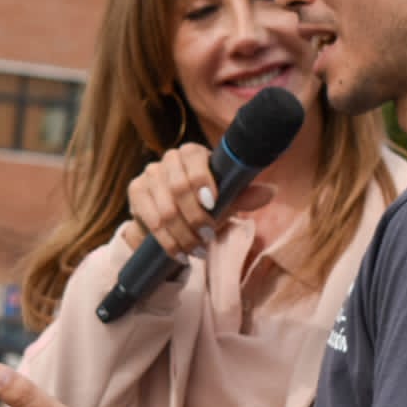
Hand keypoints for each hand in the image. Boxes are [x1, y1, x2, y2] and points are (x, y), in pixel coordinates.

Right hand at [122, 144, 273, 256]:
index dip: (202, 182)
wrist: (172, 221)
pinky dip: (167, 241)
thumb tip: (270, 192)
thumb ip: (243, 196)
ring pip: (164, 209)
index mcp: (192, 153)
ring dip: (183, 235)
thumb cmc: (204, 205)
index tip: (213, 205)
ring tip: (198, 250)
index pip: (194, 160)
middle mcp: (167, 160)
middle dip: (195, 217)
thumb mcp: (225, 201)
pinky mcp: (135, 193)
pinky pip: (149, 221)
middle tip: (208, 237)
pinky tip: (180, 253)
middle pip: (177, 188)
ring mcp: (148, 176)